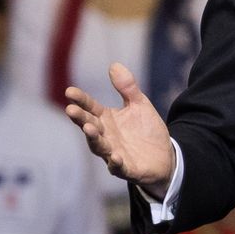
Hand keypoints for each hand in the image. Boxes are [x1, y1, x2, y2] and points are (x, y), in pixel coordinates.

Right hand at [65, 63, 175, 194]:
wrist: (165, 156)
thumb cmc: (146, 130)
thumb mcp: (139, 105)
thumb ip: (127, 88)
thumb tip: (114, 65)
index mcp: (107, 119)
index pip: (90, 108)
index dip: (81, 100)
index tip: (70, 91)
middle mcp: (106, 136)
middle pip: (90, 126)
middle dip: (80, 118)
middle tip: (71, 110)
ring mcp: (113, 153)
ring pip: (99, 147)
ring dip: (93, 138)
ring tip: (89, 128)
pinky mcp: (126, 168)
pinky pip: (118, 167)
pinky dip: (115, 162)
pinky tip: (115, 156)